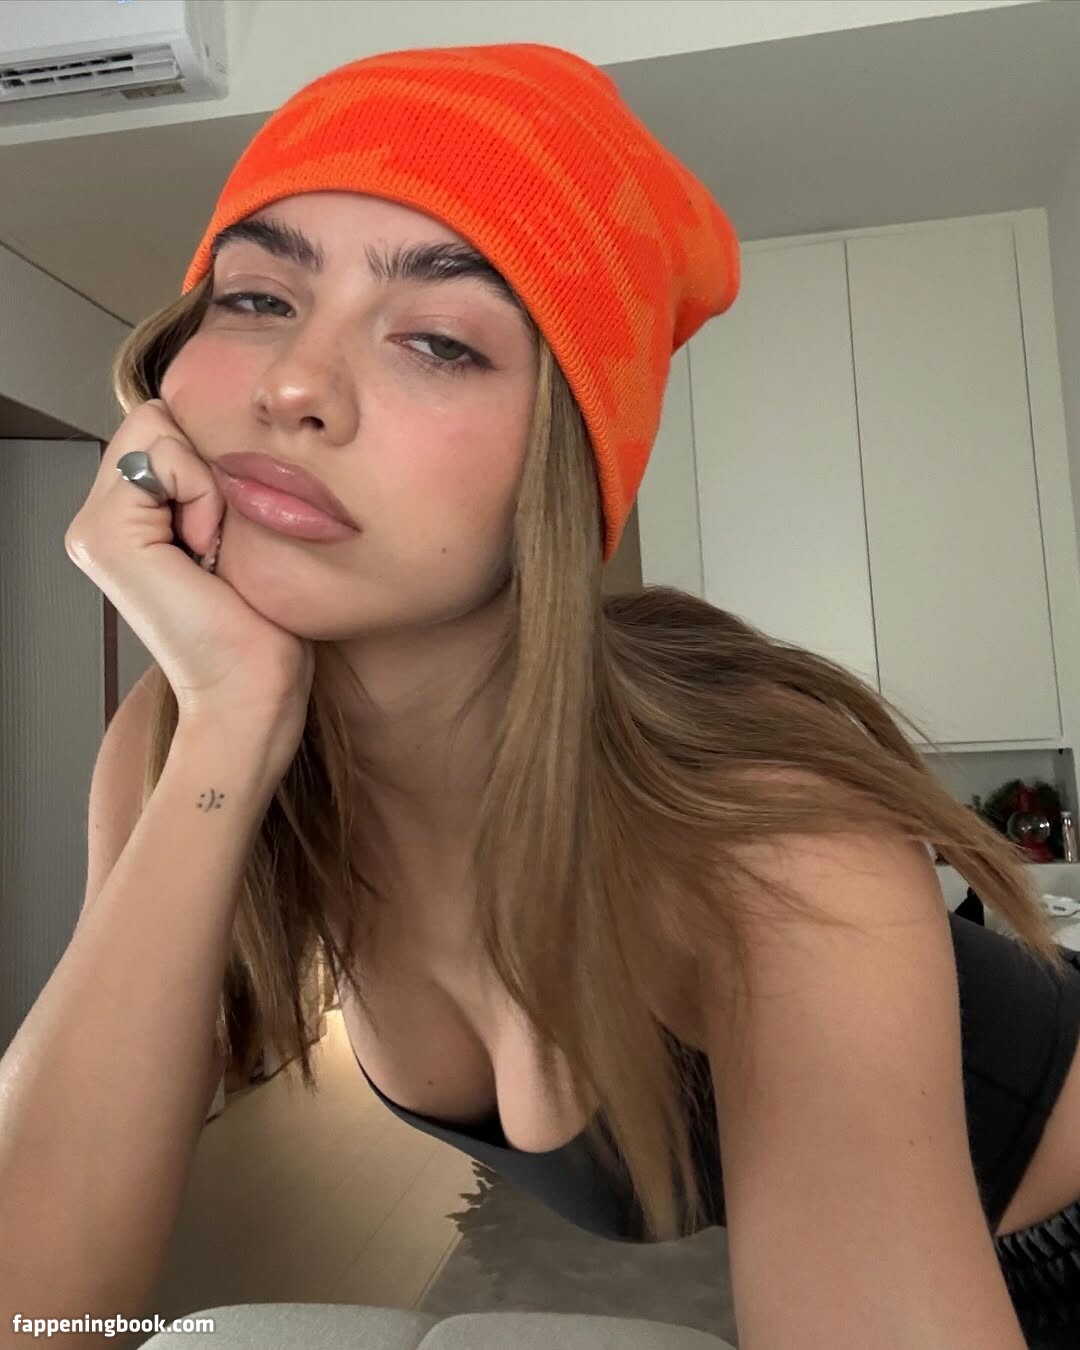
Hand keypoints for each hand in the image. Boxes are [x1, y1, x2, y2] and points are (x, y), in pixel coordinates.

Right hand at [65, 398, 313, 755]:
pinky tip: (209, 554)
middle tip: (221, 540)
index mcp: (124, 516)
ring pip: (159, 427)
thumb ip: (209, 480)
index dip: (210, 459)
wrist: (251, 695)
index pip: (163, 423)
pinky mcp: (105, 536)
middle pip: (156, 416)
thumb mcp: (238, 533)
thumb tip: (223, 421)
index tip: (227, 532)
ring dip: (207, 482)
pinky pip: (168, 457)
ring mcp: (93, 527)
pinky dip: (205, 496)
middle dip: (204, 464)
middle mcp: (95, 518)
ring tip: (215, 549)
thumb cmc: (261, 627)